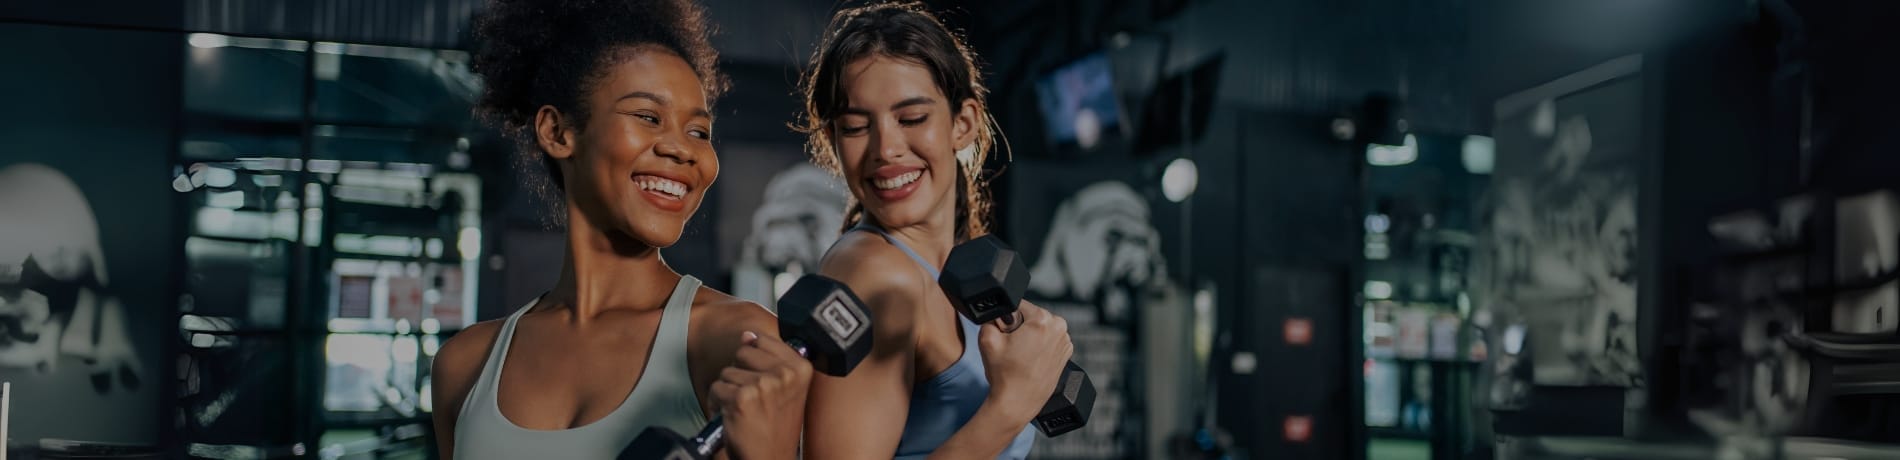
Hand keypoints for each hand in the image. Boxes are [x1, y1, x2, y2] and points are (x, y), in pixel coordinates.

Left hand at [710, 331, 812, 459]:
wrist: (770, 458)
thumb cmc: (776, 429)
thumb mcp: (785, 388)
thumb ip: (769, 357)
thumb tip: (748, 336)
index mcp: (800, 368)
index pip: (764, 340)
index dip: (755, 360)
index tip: (761, 379)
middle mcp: (785, 374)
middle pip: (743, 352)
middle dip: (740, 374)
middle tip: (752, 398)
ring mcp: (764, 385)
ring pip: (727, 371)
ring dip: (729, 391)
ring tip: (745, 408)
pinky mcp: (742, 398)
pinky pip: (716, 388)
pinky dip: (718, 403)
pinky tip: (734, 415)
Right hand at [976, 301, 1073, 423]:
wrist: (1017, 402)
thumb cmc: (1005, 375)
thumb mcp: (987, 338)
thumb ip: (990, 317)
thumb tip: (998, 312)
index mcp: (1044, 320)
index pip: (1019, 305)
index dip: (1007, 318)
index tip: (1005, 334)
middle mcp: (1060, 328)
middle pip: (1031, 316)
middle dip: (1019, 327)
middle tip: (1011, 347)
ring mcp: (1065, 342)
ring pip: (1040, 329)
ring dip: (1030, 337)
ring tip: (1021, 356)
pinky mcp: (1066, 354)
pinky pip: (1048, 341)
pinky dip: (1039, 347)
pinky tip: (1030, 361)